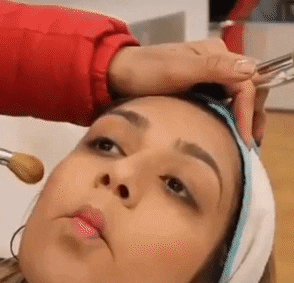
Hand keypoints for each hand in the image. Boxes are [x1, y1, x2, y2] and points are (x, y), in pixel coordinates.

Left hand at [108, 39, 268, 146]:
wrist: (114, 76)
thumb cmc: (142, 72)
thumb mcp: (176, 70)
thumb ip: (212, 69)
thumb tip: (250, 71)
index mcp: (216, 55)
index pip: (245, 84)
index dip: (248, 111)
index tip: (244, 138)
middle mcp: (214, 65)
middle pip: (245, 90)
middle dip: (251, 116)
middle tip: (249, 144)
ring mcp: (204, 78)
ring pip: (233, 99)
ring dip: (240, 119)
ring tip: (240, 144)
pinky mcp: (193, 91)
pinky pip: (218, 104)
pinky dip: (225, 120)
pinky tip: (223, 136)